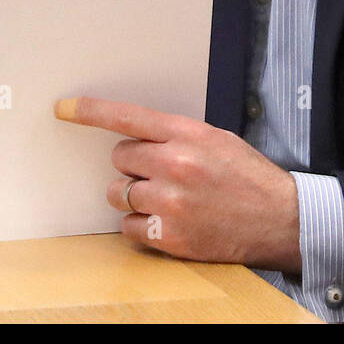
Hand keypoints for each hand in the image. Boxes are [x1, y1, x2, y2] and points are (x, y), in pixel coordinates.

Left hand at [54, 96, 301, 272]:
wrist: (280, 218)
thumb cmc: (248, 177)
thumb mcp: (216, 140)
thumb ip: (177, 136)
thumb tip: (138, 138)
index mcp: (188, 134)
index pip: (127, 117)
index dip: (90, 111)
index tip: (63, 108)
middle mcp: (175, 165)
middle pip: (119, 158)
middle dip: (133, 165)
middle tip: (160, 173)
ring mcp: (170, 202)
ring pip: (119, 194)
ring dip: (135, 197)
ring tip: (166, 199)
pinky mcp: (169, 236)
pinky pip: (128, 227)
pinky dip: (142, 226)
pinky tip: (167, 222)